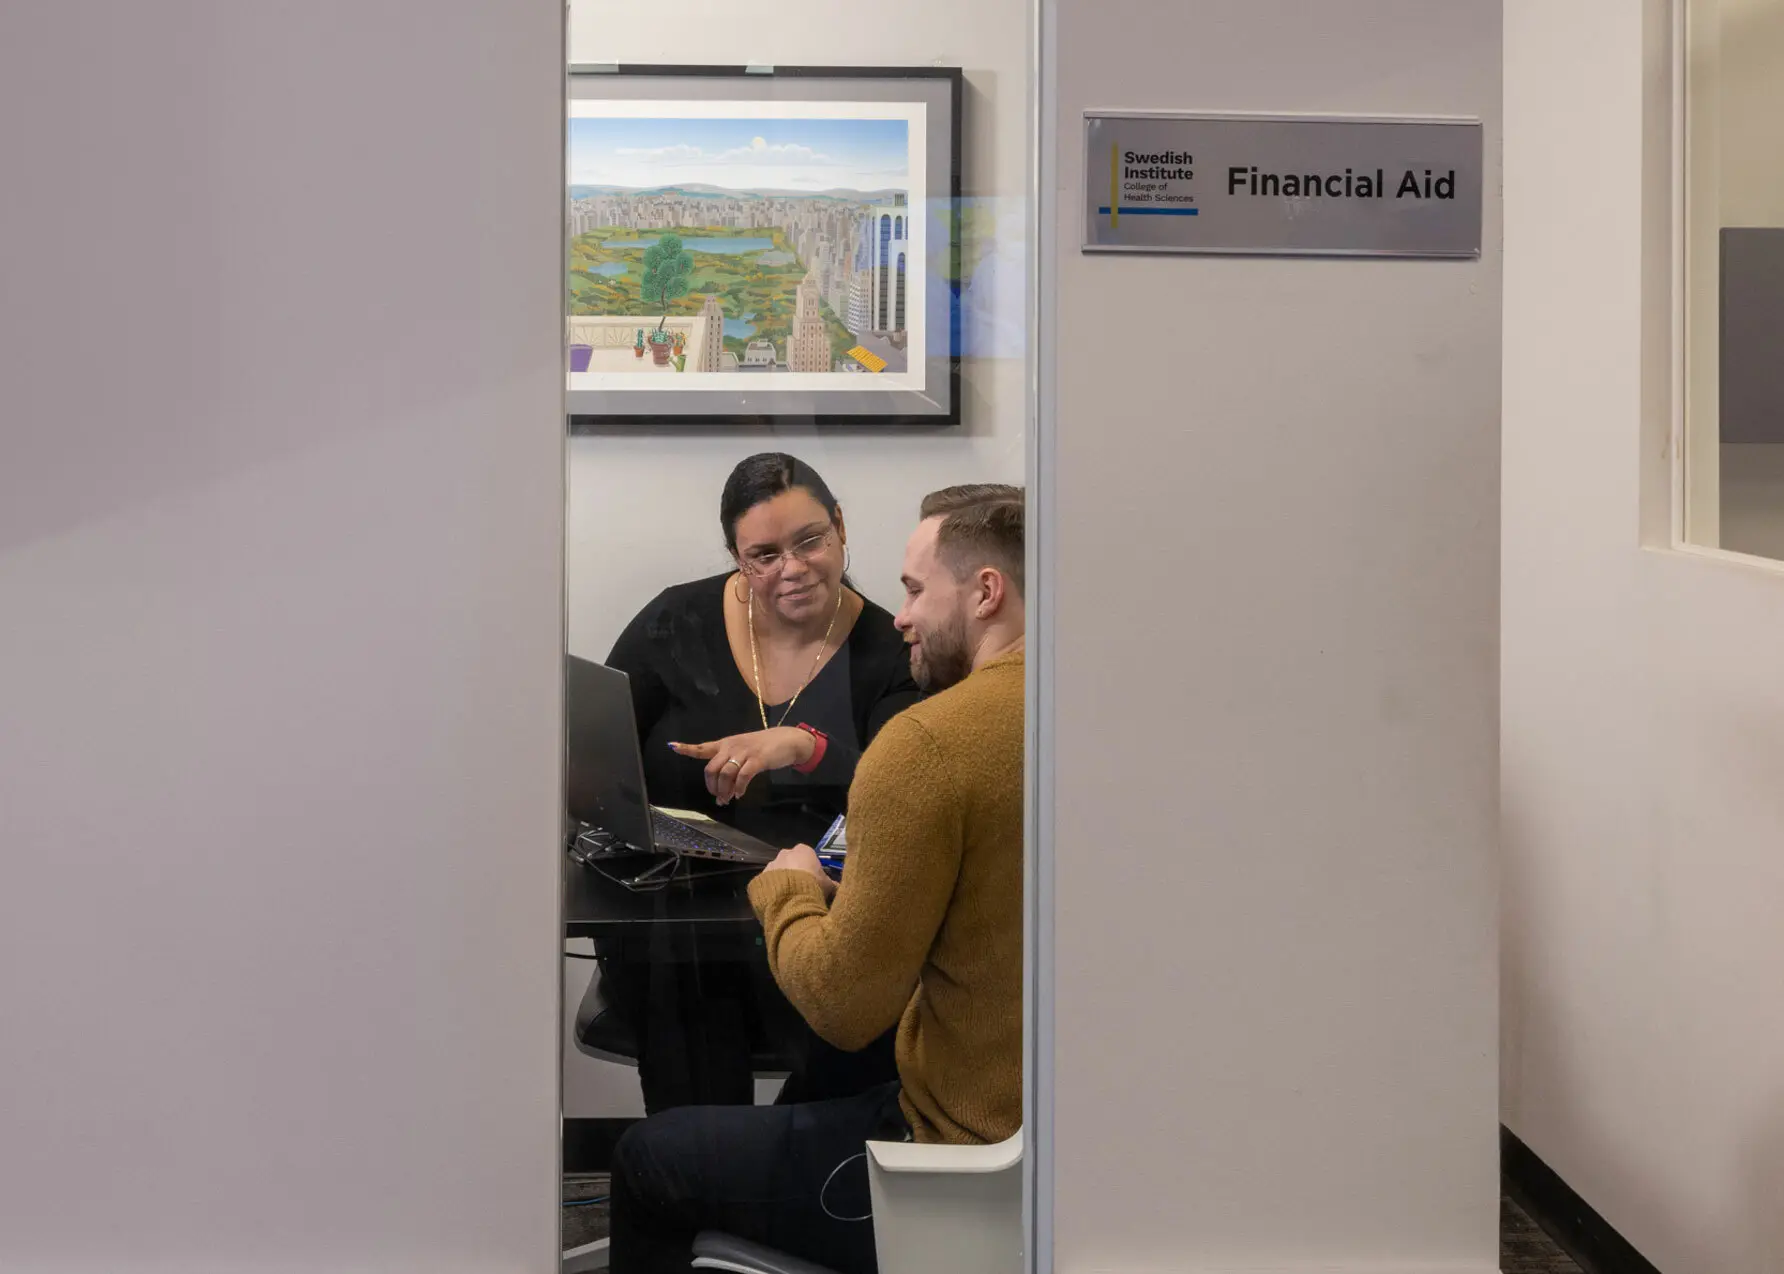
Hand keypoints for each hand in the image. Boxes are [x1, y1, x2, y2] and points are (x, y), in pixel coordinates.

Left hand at [670, 727, 815, 804]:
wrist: (787, 740)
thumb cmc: (764, 747)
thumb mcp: (744, 750)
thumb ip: (732, 765)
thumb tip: (723, 789)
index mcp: (726, 744)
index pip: (703, 748)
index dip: (687, 748)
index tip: (672, 746)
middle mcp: (732, 746)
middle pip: (711, 768)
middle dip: (712, 786)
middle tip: (718, 798)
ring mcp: (744, 752)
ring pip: (725, 774)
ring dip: (724, 790)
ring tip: (728, 799)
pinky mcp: (757, 759)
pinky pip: (742, 776)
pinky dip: (739, 788)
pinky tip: (740, 793)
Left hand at [763, 842, 836, 899]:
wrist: (790, 899)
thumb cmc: (813, 886)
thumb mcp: (828, 886)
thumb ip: (832, 884)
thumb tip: (838, 887)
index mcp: (803, 850)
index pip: (807, 854)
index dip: (810, 866)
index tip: (813, 878)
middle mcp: (785, 853)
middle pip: (790, 861)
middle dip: (794, 872)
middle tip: (801, 887)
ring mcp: (771, 865)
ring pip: (777, 872)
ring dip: (781, 881)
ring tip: (789, 897)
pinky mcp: (759, 878)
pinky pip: (767, 883)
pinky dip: (771, 890)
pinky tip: (778, 901)